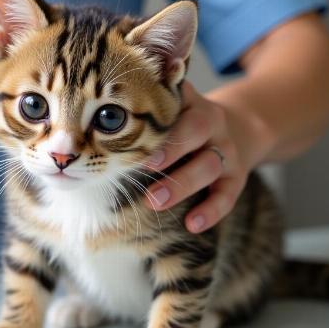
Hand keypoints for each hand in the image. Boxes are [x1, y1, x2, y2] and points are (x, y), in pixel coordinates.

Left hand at [144, 81, 249, 232]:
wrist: (239, 128)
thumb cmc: (185, 124)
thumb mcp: (172, 111)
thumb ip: (141, 117)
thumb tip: (88, 133)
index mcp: (190, 103)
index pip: (177, 102)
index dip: (157, 120)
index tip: (132, 138)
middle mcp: (212, 122)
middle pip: (198, 129)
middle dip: (170, 150)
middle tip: (144, 167)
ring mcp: (226, 151)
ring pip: (209, 165)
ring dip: (182, 184)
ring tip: (154, 201)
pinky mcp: (237, 177)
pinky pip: (227, 195)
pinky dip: (210, 211)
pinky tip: (191, 224)